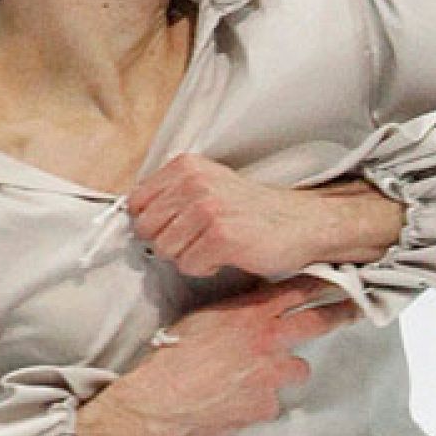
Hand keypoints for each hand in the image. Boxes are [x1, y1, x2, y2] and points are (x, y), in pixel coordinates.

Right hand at [75, 275, 360, 435]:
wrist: (163, 397)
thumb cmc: (173, 354)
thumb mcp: (203, 317)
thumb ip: (235, 313)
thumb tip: (249, 312)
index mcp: (253, 313)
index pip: (298, 289)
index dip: (322, 282)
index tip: (340, 277)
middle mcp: (270, 340)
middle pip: (318, 321)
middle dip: (341, 314)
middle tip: (355, 312)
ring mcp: (273, 374)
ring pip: (298, 369)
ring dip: (284, 371)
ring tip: (256, 376)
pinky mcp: (268, 405)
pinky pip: (271, 402)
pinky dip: (256, 402)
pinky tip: (232, 402)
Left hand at [126, 153, 334, 277]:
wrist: (301, 223)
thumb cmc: (253, 211)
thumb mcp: (208, 186)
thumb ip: (172, 195)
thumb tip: (134, 218)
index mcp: (186, 166)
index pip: (136, 203)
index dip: (154, 222)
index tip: (176, 227)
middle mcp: (194, 183)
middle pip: (147, 229)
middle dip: (169, 242)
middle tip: (199, 239)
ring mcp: (207, 209)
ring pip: (165, 250)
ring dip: (189, 257)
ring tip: (215, 245)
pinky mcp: (221, 237)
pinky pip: (189, 266)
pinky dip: (206, 268)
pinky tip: (227, 255)